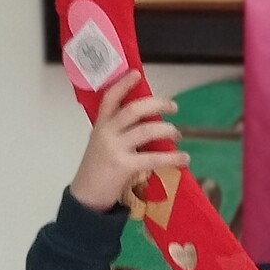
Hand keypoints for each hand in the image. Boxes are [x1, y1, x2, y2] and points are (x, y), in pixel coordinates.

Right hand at [68, 72, 186, 209]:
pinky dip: (172, 157)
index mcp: (100, 125)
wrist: (86, 196)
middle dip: (156, 104)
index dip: (123, 84)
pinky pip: (153, 158)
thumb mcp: (103, 144)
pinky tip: (184, 158)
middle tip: (173, 106)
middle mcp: (106, 132)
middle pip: (133, 110)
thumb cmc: (99, 169)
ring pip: (146, 130)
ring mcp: (114, 148)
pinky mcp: (124, 166)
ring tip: (178, 134)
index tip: (136, 74)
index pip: (110, 98)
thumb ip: (120, 131)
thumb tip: (151, 122)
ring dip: (168, 130)